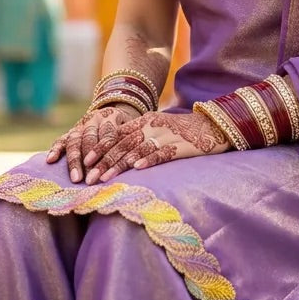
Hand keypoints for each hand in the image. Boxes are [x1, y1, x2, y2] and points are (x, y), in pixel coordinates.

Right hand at [46, 104, 142, 183]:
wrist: (113, 114)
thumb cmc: (127, 128)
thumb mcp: (132, 130)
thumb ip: (131, 142)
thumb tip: (136, 163)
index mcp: (111, 116)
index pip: (108, 134)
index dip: (104, 151)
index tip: (103, 168)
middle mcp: (93, 119)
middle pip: (89, 139)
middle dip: (89, 161)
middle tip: (89, 180)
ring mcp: (80, 125)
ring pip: (74, 141)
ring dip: (74, 161)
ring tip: (75, 179)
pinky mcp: (70, 131)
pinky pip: (61, 139)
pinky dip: (55, 149)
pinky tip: (50, 160)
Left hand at [83, 109, 229, 183]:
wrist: (211, 126)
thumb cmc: (180, 130)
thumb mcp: (155, 126)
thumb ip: (137, 135)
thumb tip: (116, 152)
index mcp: (144, 121)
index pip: (118, 135)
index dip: (101, 148)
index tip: (86, 161)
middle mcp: (152, 126)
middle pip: (124, 145)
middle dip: (105, 162)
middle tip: (90, 178)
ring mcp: (166, 136)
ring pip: (138, 151)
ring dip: (120, 165)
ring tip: (105, 178)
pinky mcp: (181, 146)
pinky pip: (162, 153)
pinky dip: (149, 160)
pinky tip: (137, 169)